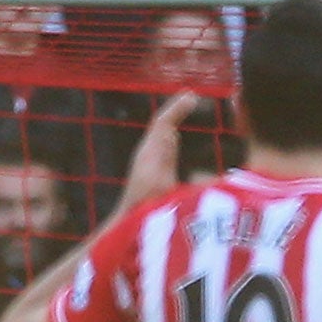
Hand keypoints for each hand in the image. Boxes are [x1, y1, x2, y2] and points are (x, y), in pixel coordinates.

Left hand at [116, 91, 199, 214]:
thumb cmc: (146, 210)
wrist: (130, 226)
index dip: (177, 108)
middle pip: (161, 124)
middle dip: (175, 109)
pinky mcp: (150, 171)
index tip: (192, 95)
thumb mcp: (158, 185)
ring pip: (160, 134)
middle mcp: (147, 153)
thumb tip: (170, 131)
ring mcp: (148, 162)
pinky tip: (175, 136)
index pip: (162, 123)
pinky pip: (161, 146)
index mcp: (150, 153)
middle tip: (191, 96)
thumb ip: (164, 158)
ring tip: (185, 106)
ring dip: (172, 119)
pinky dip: (169, 135)